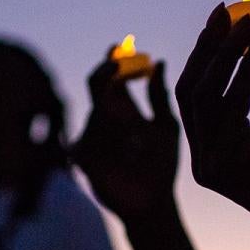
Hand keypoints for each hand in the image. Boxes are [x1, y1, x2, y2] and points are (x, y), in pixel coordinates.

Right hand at [72, 49, 179, 221]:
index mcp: (123, 108)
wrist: (155, 202)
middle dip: (105, 73)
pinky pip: (84, 140)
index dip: (113, 59)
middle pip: (95, 84)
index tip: (121, 48)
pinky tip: (130, 152)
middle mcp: (104, 118)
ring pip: (95, 112)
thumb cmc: (163, 164)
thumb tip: (159, 62)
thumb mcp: (167, 126)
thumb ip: (159, 96)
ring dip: (119, 121)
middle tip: (118, 66)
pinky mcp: (82, 158)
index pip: (112, 75)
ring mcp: (92, 137)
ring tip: (141, 140)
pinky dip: (107, 143)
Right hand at [176, 5, 249, 242]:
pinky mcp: (227, 167)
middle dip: (208, 47)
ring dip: (227, 54)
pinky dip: (245, 73)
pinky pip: (229, 108)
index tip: (224, 15)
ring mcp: (212, 165)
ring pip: (204, 95)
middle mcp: (205, 158)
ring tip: (249, 25)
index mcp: (216, 148)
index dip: (207, 52)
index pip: (198, 93)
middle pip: (191, 90)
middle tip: (228, 11)